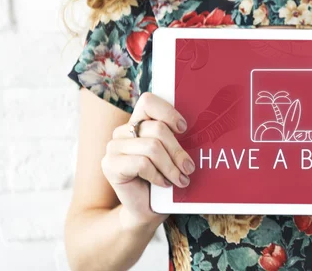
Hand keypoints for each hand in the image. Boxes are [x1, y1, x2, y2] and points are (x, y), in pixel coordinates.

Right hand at [101, 92, 195, 229]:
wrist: (146, 210)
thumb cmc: (163, 180)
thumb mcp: (172, 155)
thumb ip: (177, 138)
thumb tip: (202, 128)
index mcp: (138, 123)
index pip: (148, 101)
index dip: (168, 112)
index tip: (183, 128)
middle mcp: (123, 132)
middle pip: (157, 129)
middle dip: (178, 151)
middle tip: (189, 168)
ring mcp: (114, 147)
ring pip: (151, 147)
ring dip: (170, 166)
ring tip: (180, 179)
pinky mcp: (109, 165)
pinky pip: (141, 163)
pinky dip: (157, 175)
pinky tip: (162, 183)